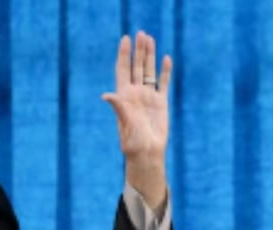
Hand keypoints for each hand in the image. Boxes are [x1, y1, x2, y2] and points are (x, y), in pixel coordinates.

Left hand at [102, 31, 171, 210]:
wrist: (147, 154)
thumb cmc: (132, 143)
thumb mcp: (124, 124)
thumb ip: (118, 107)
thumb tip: (106, 95)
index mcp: (124, 96)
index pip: (122, 69)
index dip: (123, 54)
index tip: (125, 39)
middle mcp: (135, 93)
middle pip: (136, 66)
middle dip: (138, 50)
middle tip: (141, 33)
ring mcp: (148, 97)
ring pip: (149, 71)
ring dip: (150, 56)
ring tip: (151, 39)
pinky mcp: (161, 103)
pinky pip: (163, 83)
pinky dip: (165, 71)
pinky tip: (166, 58)